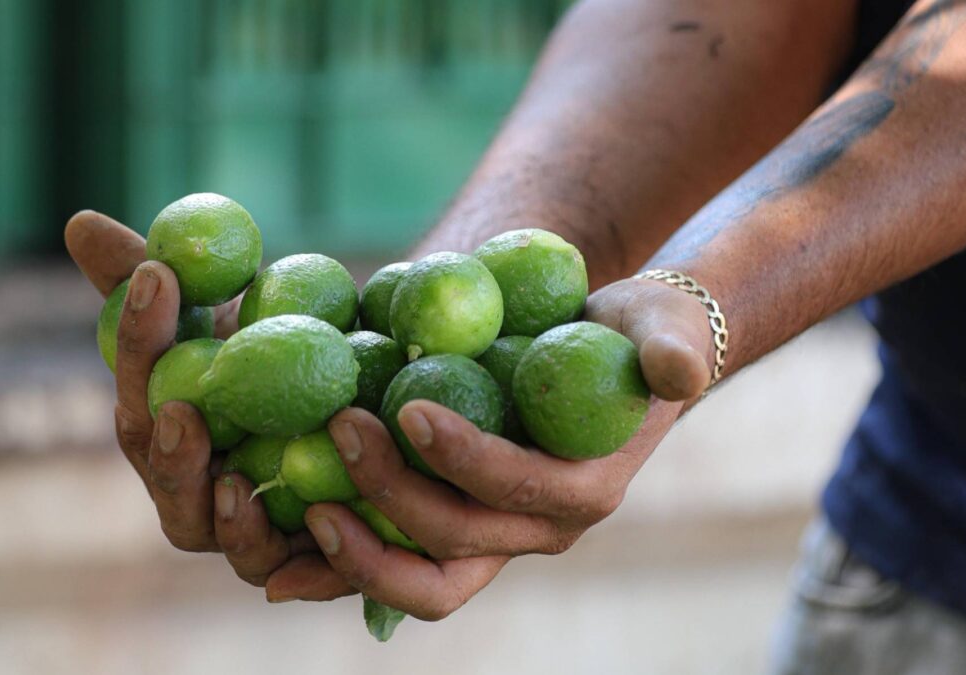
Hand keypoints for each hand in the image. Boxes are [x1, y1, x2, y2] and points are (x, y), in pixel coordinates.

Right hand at [64, 210, 354, 598]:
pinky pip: (296, 568)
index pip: (141, 390)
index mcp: (165, 432)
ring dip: (224, 517)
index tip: (156, 280)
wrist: (357, 393)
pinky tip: (315, 525)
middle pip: (170, 482)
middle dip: (168, 452)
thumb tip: (79, 223)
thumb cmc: (272, 349)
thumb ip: (156, 276)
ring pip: (221, 539)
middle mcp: (196, 491)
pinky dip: (299, 560)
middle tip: (180, 411)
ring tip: (236, 482)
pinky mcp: (305, 560)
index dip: (141, 338)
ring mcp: (246, 533)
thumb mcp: (226, 309)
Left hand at [270, 278, 713, 619]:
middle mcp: (537, 531)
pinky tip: (290, 538)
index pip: (521, 490)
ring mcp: (492, 536)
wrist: (610, 363)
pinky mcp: (455, 524)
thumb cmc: (635, 339)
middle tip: (340, 429)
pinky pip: (398, 561)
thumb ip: (675, 347)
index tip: (411, 409)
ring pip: (423, 579)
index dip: (468, 459)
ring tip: (300, 509)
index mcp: (585, 490)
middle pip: (458, 546)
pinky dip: (345, 563)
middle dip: (393, 497)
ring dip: (357, 555)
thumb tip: (675, 370)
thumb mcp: (665, 329)